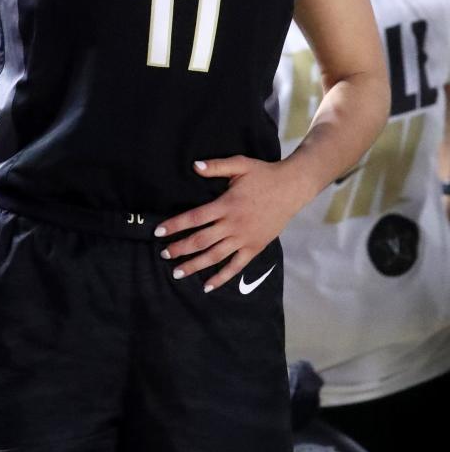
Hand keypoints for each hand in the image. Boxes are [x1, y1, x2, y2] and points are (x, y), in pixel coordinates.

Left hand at [155, 156, 311, 291]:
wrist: (292, 188)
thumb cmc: (263, 175)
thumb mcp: (240, 165)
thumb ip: (216, 167)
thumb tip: (194, 166)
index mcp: (226, 205)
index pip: (194, 218)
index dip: (175, 225)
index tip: (159, 232)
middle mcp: (233, 225)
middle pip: (201, 240)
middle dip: (180, 249)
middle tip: (164, 254)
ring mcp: (244, 238)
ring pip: (215, 256)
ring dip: (195, 265)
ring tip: (178, 272)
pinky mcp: (255, 247)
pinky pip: (236, 266)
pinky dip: (222, 277)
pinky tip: (208, 286)